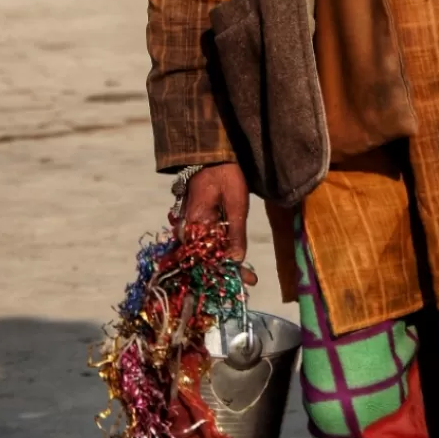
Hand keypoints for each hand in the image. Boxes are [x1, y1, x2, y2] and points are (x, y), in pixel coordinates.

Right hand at [181, 162, 255, 283]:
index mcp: (194, 224)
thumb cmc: (225, 175)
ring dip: (224, 264)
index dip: (227, 273)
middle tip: (250, 281)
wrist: (211, 156)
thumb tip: (236, 260)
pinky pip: (205, 243)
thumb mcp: (236, 202)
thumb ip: (235, 232)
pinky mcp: (195, 224)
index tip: (247, 281)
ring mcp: (190, 227)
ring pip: (206, 253)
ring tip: (246, 275)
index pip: (208, 258)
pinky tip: (233, 259)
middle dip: (227, 273)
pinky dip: (219, 252)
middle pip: (206, 259)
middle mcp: (188, 230)